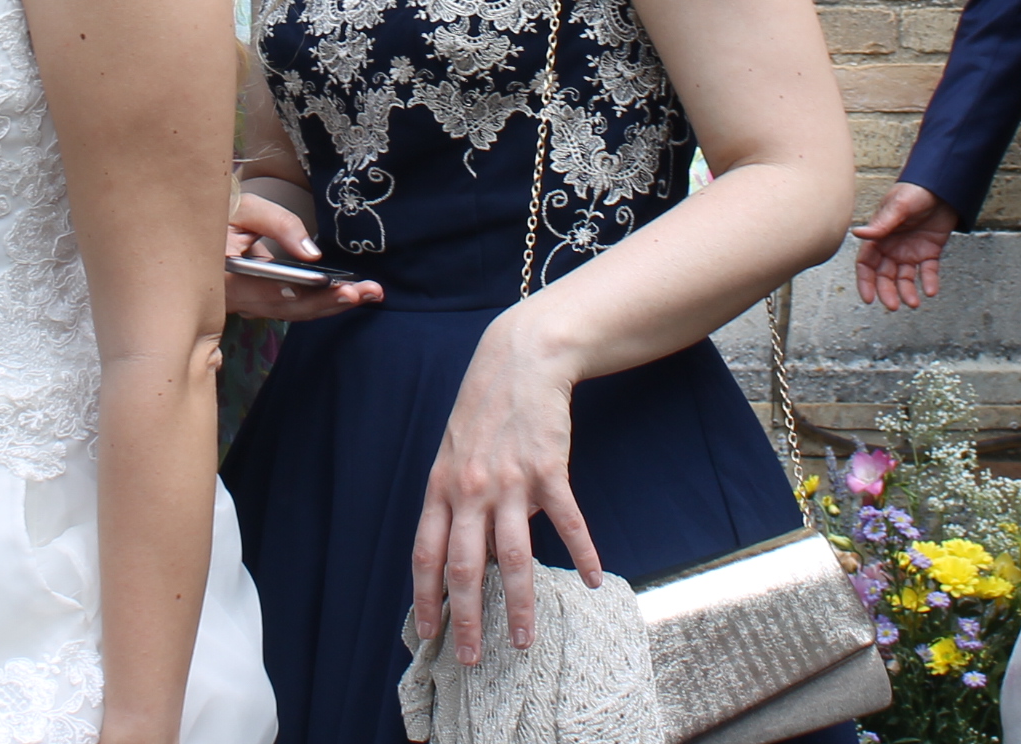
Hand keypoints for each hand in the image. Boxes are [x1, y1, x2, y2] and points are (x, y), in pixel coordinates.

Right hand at [223, 189, 380, 322]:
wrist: (201, 229)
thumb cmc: (221, 213)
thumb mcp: (246, 208)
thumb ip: (279, 225)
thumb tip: (312, 254)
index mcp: (221, 275)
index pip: (261, 290)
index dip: (297, 292)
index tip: (332, 288)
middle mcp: (231, 299)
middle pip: (284, 307)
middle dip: (328, 302)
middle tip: (366, 291)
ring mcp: (244, 305)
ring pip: (291, 312)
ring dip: (331, 305)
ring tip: (369, 293)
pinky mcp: (256, 303)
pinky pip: (289, 308)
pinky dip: (319, 302)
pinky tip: (349, 294)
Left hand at [413, 308, 596, 664]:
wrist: (518, 361)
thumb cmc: (484, 412)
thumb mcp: (455, 455)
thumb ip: (458, 502)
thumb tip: (476, 555)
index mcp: (441, 487)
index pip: (426, 553)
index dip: (426, 596)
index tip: (429, 634)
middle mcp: (470, 489)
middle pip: (465, 566)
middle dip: (466, 618)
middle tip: (471, 658)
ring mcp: (509, 481)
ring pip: (513, 557)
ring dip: (519, 604)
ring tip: (523, 640)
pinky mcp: (548, 470)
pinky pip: (567, 521)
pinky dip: (583, 553)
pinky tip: (595, 579)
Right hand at [852, 182, 957, 310]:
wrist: (943, 186)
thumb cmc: (915, 191)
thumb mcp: (898, 207)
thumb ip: (881, 224)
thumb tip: (858, 234)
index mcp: (880, 237)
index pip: (866, 264)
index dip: (865, 282)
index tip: (869, 299)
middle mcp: (892, 247)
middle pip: (885, 275)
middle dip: (887, 292)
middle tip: (893, 306)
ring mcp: (911, 251)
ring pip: (905, 278)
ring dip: (907, 291)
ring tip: (914, 302)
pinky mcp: (929, 252)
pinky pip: (928, 271)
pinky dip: (929, 282)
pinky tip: (930, 290)